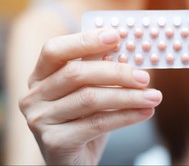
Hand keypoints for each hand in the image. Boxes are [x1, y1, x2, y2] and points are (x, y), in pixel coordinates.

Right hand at [19, 29, 161, 164]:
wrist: (73, 158)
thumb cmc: (84, 118)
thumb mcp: (90, 90)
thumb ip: (101, 69)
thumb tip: (127, 48)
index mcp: (40, 76)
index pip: (56, 50)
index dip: (86, 40)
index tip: (117, 36)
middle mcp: (34, 95)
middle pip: (76, 73)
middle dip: (116, 72)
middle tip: (144, 76)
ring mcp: (40, 119)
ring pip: (90, 98)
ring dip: (127, 96)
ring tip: (154, 96)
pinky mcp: (54, 141)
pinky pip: (97, 123)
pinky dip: (126, 116)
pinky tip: (146, 112)